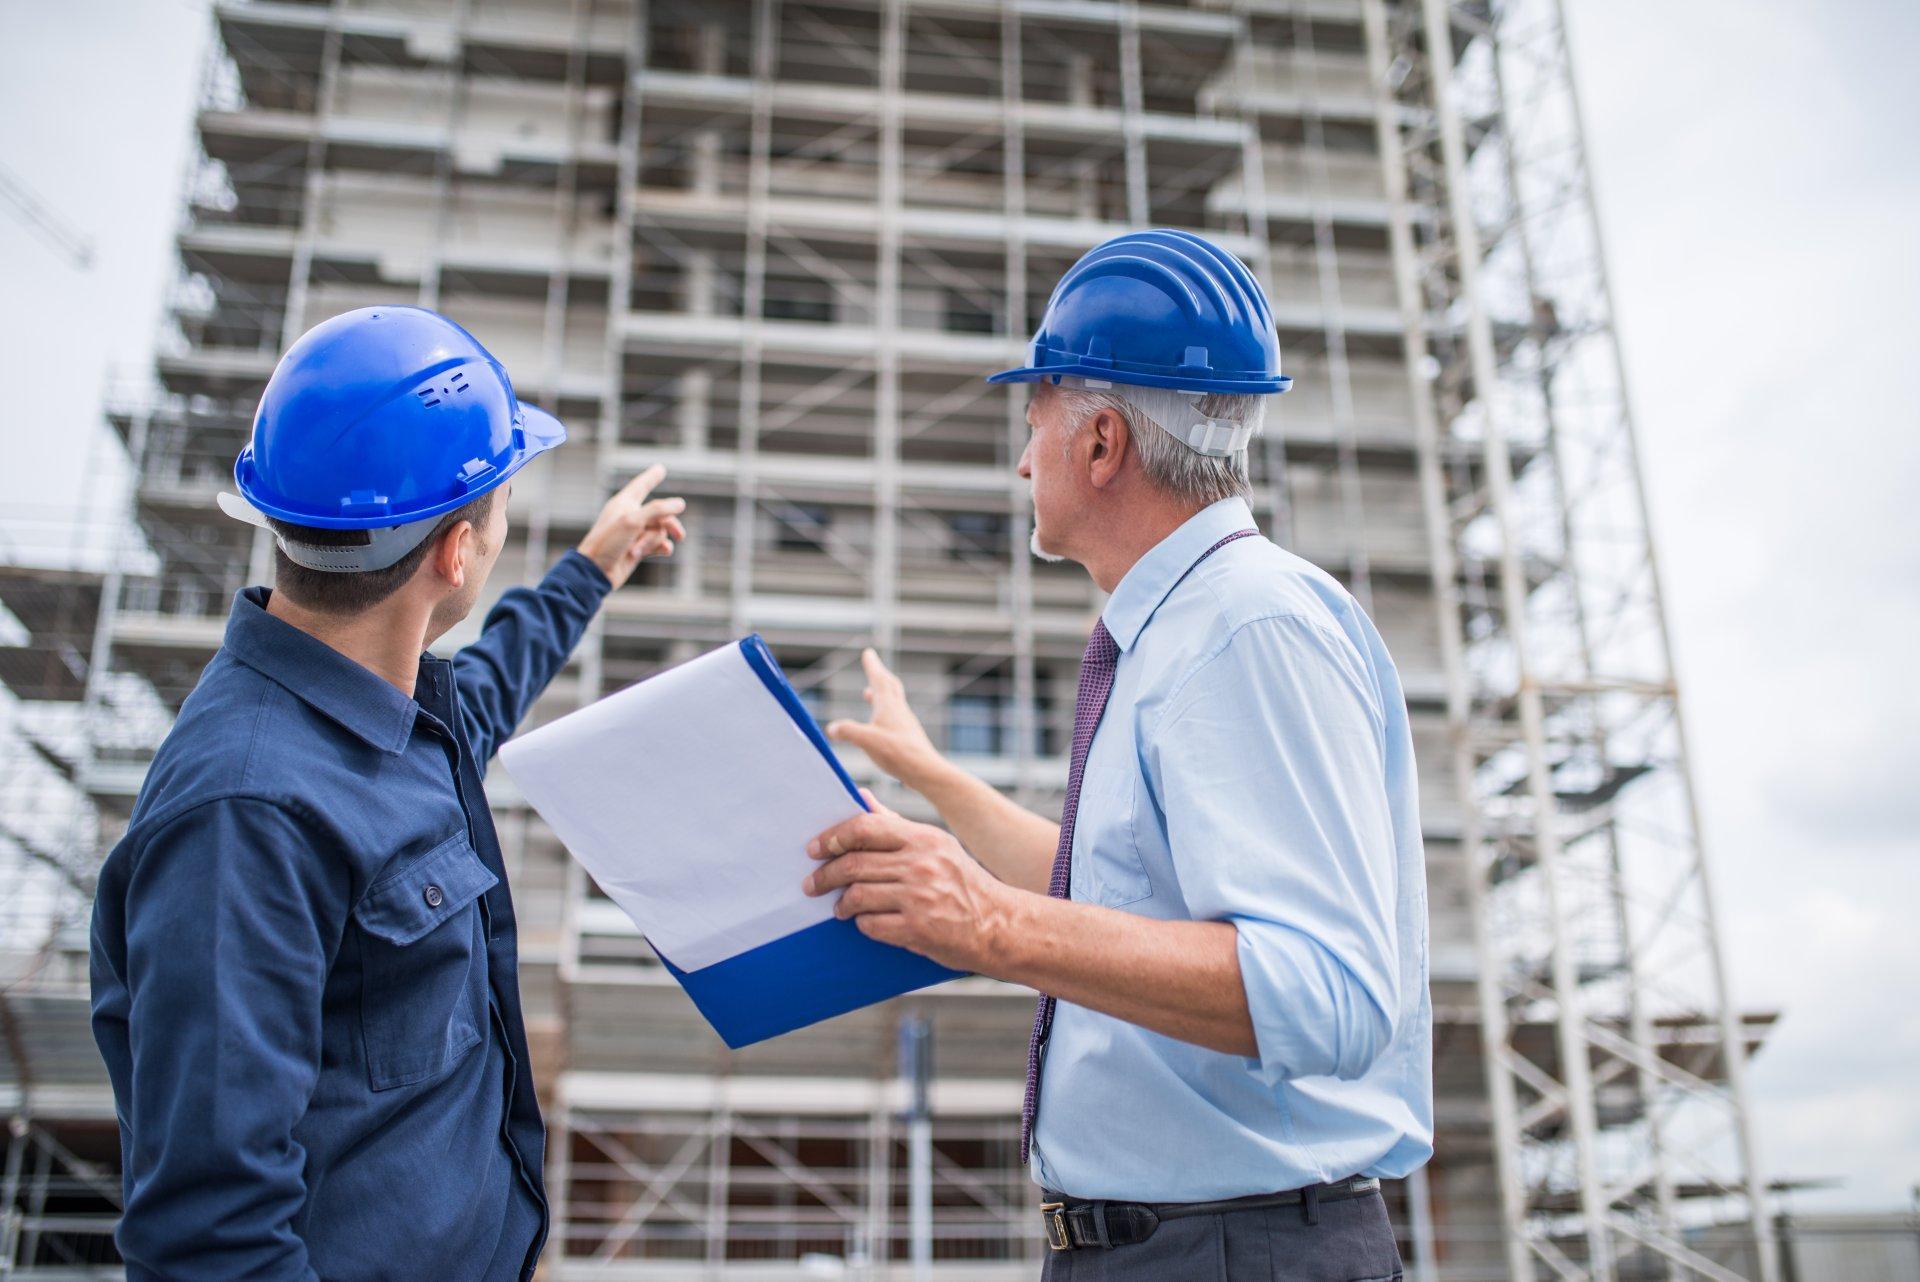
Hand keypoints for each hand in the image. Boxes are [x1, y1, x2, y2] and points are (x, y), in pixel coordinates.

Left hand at [577, 465, 686, 589]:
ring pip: (660, 530)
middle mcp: (630, 516)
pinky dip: (661, 548)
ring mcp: (635, 533)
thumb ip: (658, 510)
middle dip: (669, 524)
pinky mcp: (638, 549)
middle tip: (680, 534)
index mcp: (624, 503)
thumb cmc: (608, 543)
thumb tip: (680, 504)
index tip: (661, 468)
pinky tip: (663, 552)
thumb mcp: (633, 521)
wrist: (596, 572)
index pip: (641, 485)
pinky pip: (659, 544)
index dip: (651, 477)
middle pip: (660, 512)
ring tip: (638, 550)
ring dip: (654, 541)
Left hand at [803, 792, 1009, 973]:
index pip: (865, 827)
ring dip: (841, 903)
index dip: (833, 837)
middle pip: (854, 863)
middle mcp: (921, 864)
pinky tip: (863, 922)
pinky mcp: (918, 929)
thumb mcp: (935, 845)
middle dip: (825, 875)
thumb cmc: (961, 883)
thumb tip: (859, 797)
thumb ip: (894, 823)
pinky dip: (861, 924)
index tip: (814, 849)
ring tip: (840, 907)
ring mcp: (920, 897)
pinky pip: (871, 925)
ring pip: (857, 895)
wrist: (998, 925)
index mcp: (923, 838)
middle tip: (812, 884)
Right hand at [826, 648, 944, 790]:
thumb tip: (832, 728)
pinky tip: (880, 724)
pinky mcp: (908, 737)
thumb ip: (848, 732)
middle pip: (889, 686)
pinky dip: (885, 712)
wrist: (925, 771)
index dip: (872, 666)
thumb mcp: (867, 741)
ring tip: (869, 693)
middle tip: (873, 665)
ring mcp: (905, 723)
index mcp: (889, 706)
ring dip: (881, 694)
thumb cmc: (898, 754)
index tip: (868, 652)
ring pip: (893, 702)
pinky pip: (894, 717)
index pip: (879, 680)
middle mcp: (899, 711)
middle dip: (879, 674)